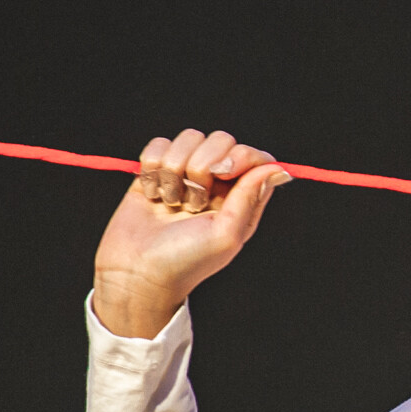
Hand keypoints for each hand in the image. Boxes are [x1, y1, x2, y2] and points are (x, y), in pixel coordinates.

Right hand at [91, 129, 292, 338]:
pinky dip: (152, 169)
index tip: (222, 172)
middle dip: (202, 166)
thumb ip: (250, 198)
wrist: (135, 273)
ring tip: (170, 203)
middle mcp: (216, 183)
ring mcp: (185, 174)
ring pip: (188, 138)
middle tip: (192, 203)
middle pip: (220, 139)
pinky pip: (158, 144)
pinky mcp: (155, 171)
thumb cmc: (184, 261)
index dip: (240, 155)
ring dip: (174, 171)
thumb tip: (275, 167)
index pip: (254, 156)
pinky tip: (152, 196)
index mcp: (241, 198)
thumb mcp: (226, 236)